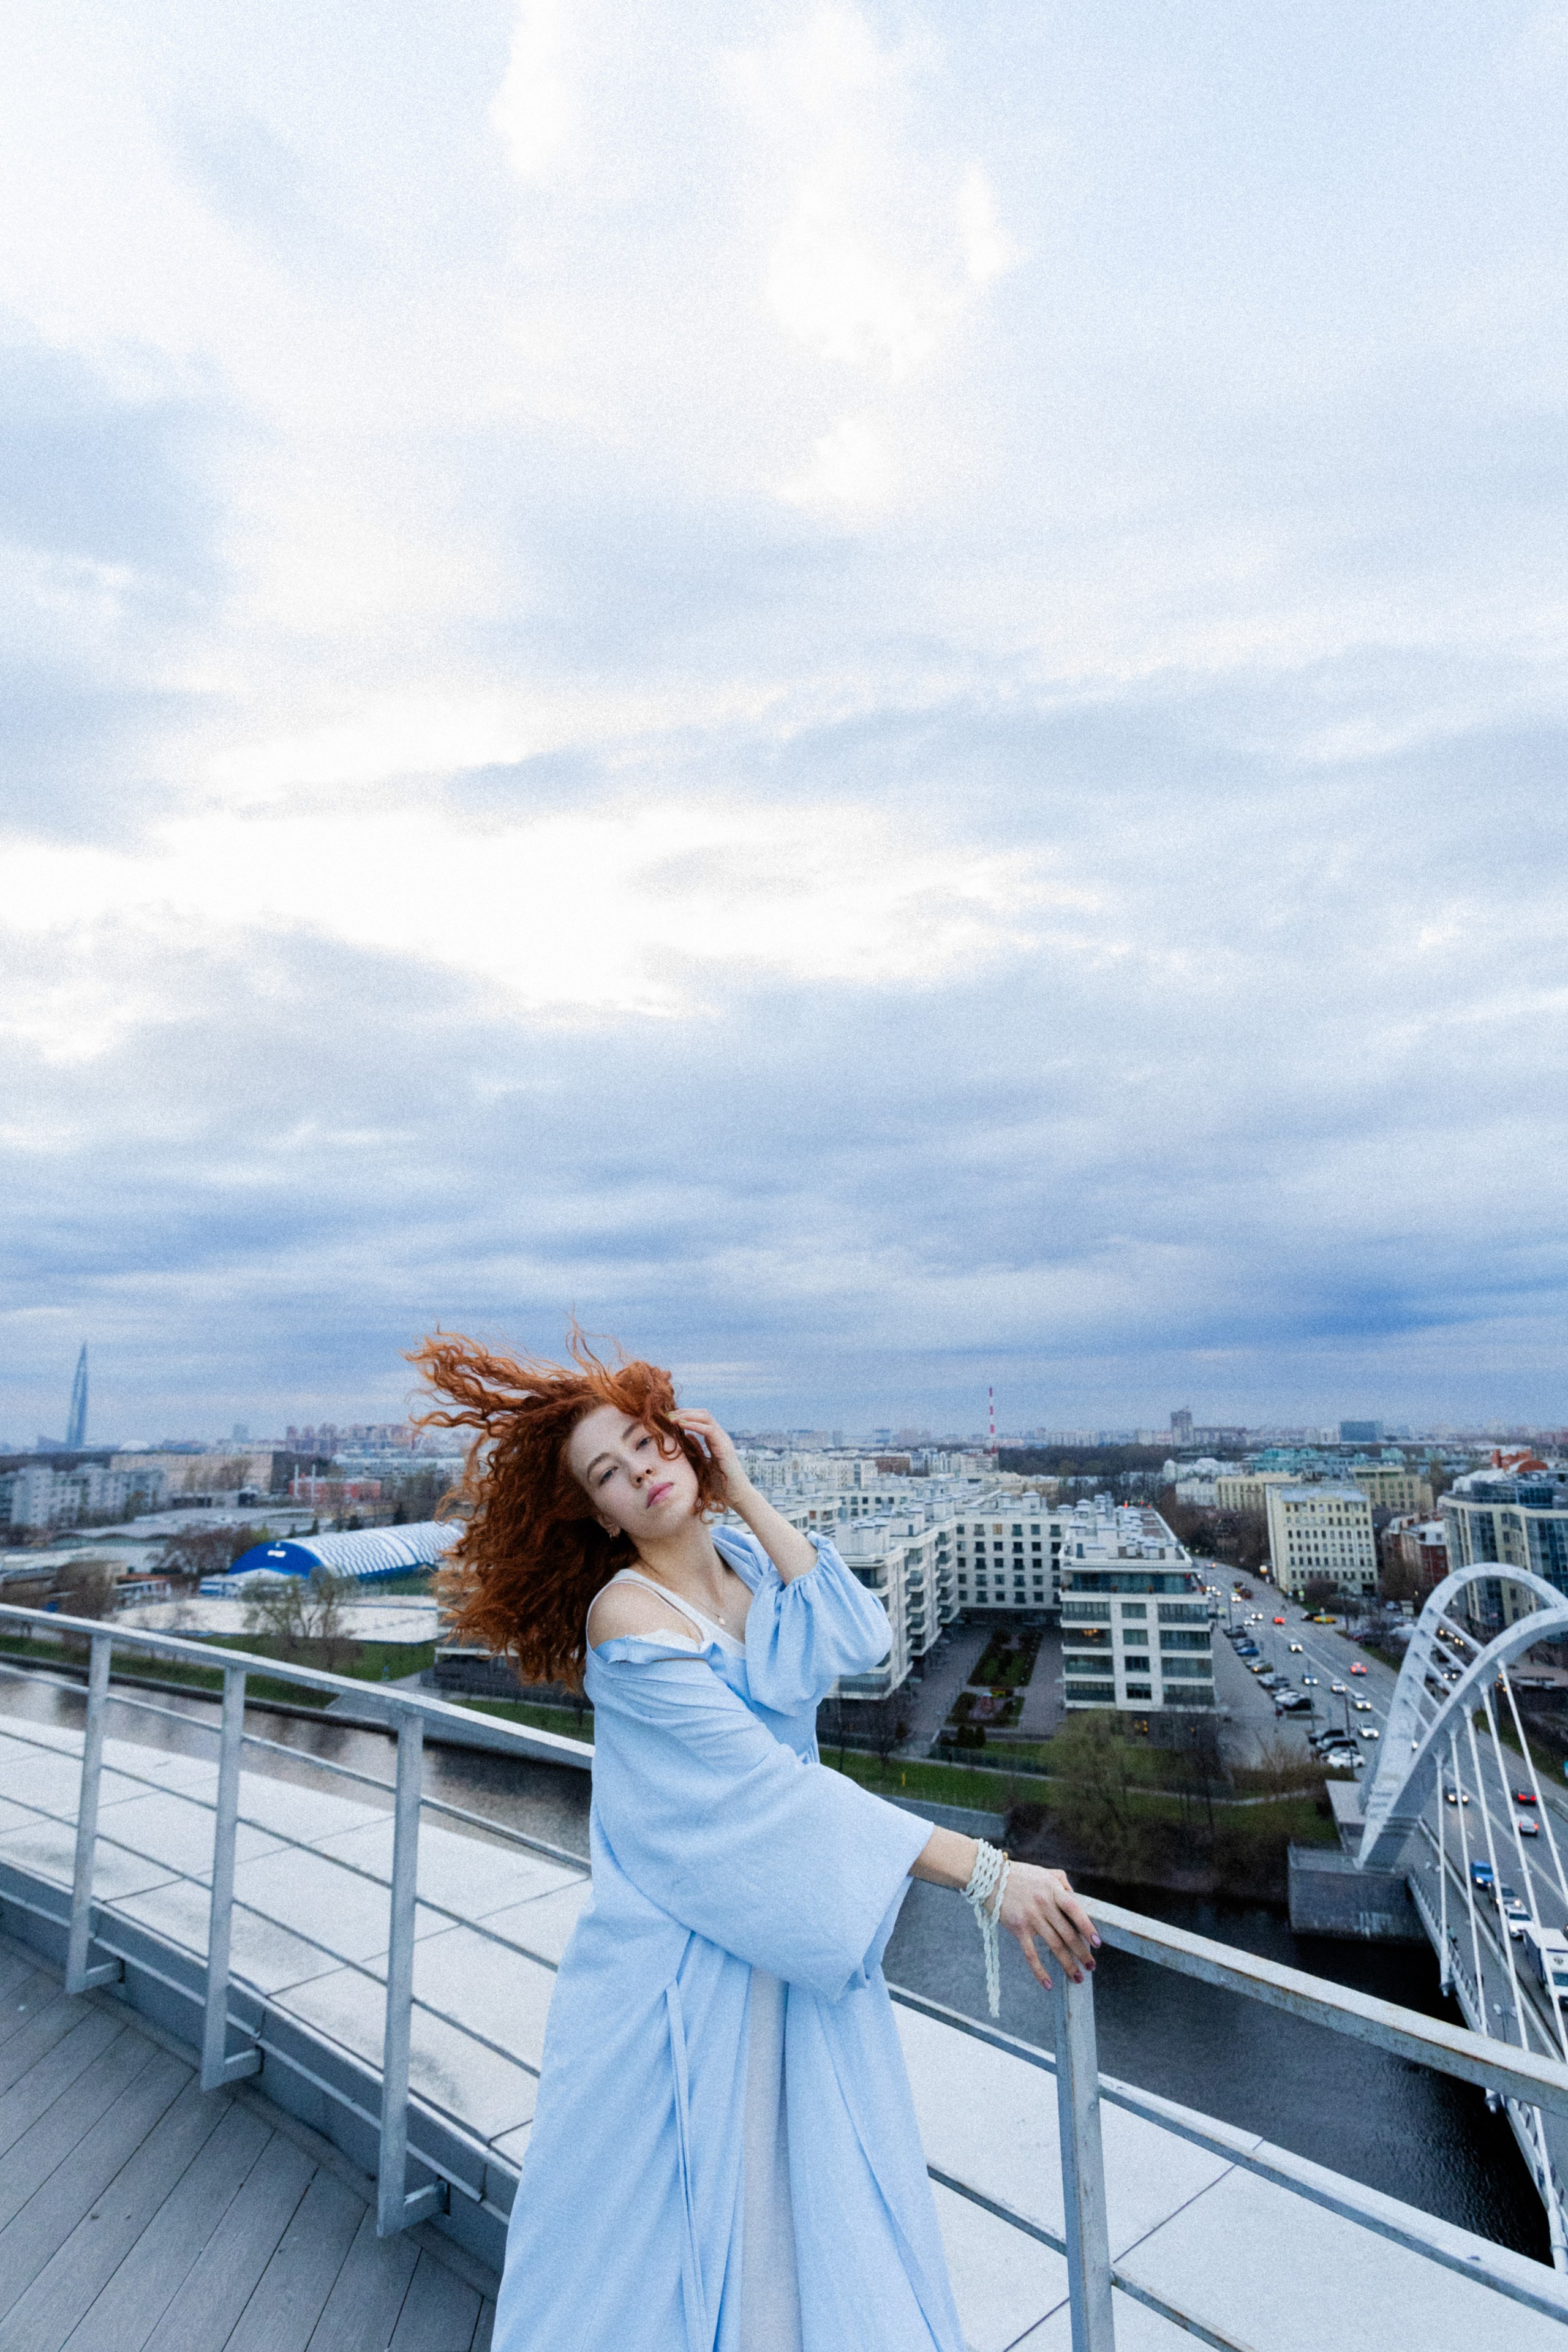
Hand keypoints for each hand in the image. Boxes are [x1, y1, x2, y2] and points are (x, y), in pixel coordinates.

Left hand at [669, 1406, 742, 1491]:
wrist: (736, 1497)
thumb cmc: (720, 1485)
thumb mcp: (702, 1465)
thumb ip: (696, 1451)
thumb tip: (686, 1437)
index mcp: (715, 1440)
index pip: (700, 1419)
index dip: (684, 1415)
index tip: (668, 1418)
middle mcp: (720, 1437)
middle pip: (702, 1414)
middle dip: (684, 1411)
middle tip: (667, 1415)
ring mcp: (724, 1440)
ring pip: (706, 1417)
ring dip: (687, 1415)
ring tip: (672, 1418)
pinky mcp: (725, 1447)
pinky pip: (709, 1430)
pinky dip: (694, 1425)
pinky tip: (682, 1425)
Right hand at [997, 1862, 1099, 1988]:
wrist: (989, 1877)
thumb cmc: (1019, 1875)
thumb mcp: (1043, 1873)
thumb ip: (1061, 1882)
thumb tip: (1075, 1897)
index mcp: (1052, 1890)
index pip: (1075, 1910)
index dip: (1087, 1927)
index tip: (1097, 1943)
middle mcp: (1043, 1904)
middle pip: (1067, 1933)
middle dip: (1082, 1953)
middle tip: (1091, 1966)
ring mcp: (1031, 1917)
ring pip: (1054, 1945)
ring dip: (1068, 1964)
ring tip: (1078, 1977)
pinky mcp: (1018, 1928)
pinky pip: (1031, 1954)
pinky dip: (1039, 1970)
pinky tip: (1048, 1984)